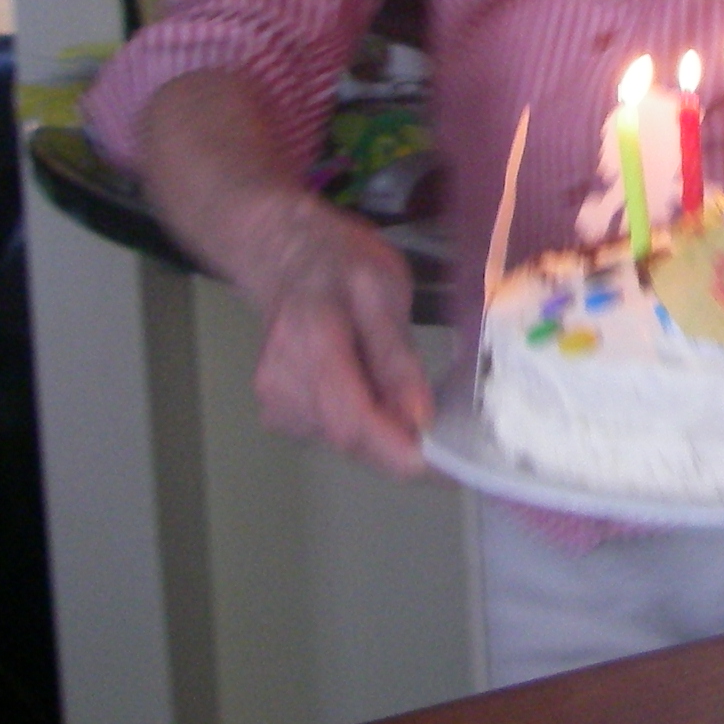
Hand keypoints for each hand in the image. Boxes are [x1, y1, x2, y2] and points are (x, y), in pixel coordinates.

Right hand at [237, 190, 435, 480]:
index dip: (399, 452)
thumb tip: (419, 418)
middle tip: (448, 437)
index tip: (446, 467)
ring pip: (345, 442)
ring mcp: (275, 403)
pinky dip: (365, 423)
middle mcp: (282, 384)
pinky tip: (374, 391)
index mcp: (310, 345)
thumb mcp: (383, 291)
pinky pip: (334, 434)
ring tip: (407, 396)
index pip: (352, 421)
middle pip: (350, 440)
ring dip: (384, 434)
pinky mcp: (279, 414)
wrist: (289, 256)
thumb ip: (396, 356)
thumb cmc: (341, 266)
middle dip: (402, 446)